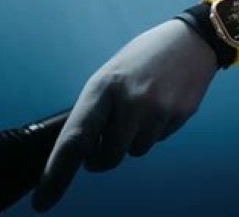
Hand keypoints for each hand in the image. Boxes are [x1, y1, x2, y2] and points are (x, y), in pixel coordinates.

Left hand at [32, 20, 217, 211]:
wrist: (192, 40)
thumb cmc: (145, 56)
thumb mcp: (112, 73)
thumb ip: (99, 107)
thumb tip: (88, 147)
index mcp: (105, 86)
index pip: (76, 138)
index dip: (58, 171)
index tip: (46, 198)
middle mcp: (131, 100)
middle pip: (109, 155)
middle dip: (104, 157)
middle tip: (104, 146)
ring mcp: (159, 109)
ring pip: (136, 150)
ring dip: (134, 140)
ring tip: (143, 110)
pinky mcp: (181, 115)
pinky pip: (160, 139)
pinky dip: (156, 130)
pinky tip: (162, 105)